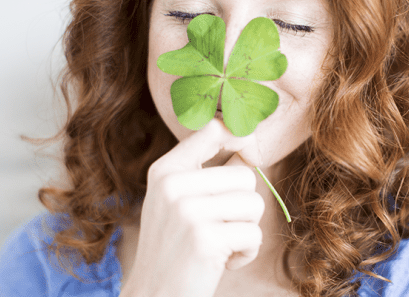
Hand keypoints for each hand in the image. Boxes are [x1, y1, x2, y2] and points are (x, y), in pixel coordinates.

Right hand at [119, 119, 264, 296]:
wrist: (154, 295)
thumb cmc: (175, 248)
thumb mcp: (176, 201)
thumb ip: (204, 170)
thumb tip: (249, 140)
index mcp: (165, 170)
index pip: (213, 129)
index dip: (241, 136)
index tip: (249, 150)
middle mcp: (173, 185)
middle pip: (246, 176)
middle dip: (243, 207)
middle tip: (220, 227)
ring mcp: (187, 211)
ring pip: (254, 204)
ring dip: (245, 231)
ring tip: (220, 244)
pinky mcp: (205, 238)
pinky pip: (253, 234)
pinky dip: (246, 253)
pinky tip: (222, 261)